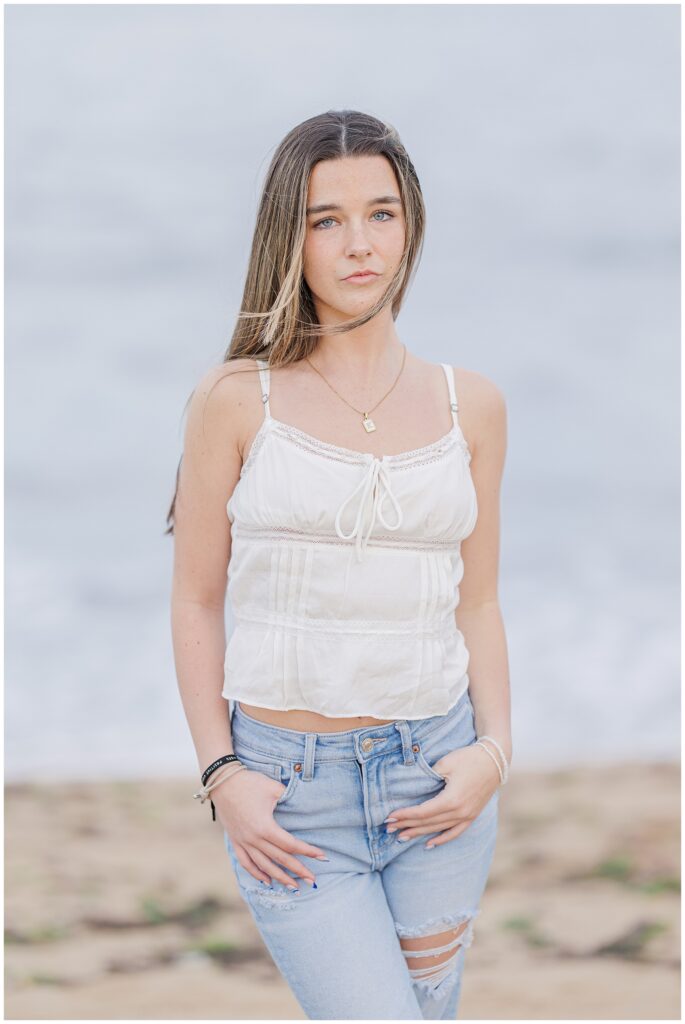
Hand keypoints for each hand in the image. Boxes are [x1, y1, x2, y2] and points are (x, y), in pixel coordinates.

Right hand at [214, 769, 327, 887]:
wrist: (222, 781)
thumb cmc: (250, 783)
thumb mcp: (273, 788)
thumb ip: (290, 798)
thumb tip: (306, 804)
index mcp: (265, 827)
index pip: (291, 844)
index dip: (308, 851)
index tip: (322, 856)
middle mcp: (254, 839)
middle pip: (280, 859)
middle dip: (298, 871)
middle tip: (313, 881)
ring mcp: (243, 842)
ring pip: (264, 866)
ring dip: (280, 878)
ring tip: (294, 887)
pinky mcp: (235, 841)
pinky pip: (246, 862)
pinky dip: (256, 874)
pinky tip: (267, 881)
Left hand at [385, 744, 500, 847]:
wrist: (495, 760)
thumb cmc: (469, 758)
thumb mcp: (446, 763)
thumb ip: (429, 777)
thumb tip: (415, 788)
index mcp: (452, 800)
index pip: (422, 812)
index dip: (405, 815)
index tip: (389, 817)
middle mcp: (460, 812)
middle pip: (428, 823)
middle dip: (406, 826)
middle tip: (388, 829)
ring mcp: (467, 816)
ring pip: (438, 829)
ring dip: (419, 833)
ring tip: (401, 836)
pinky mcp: (472, 816)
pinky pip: (455, 832)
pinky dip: (442, 839)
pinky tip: (429, 844)